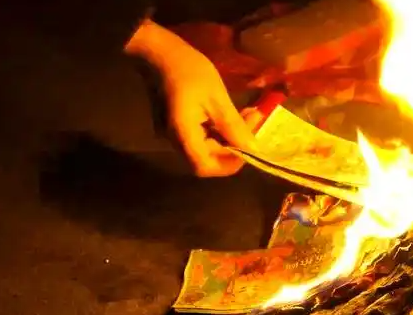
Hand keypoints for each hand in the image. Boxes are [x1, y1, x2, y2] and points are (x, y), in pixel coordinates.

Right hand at [125, 19, 254, 176]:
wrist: (157, 50)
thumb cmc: (187, 69)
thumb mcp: (216, 97)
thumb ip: (234, 126)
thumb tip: (253, 149)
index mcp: (182, 134)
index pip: (205, 167)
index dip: (229, 164)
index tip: (250, 148)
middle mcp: (174, 139)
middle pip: (207, 158)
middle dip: (234, 145)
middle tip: (255, 122)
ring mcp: (173, 133)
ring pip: (206, 147)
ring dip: (229, 137)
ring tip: (249, 115)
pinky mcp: (177, 125)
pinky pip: (200, 136)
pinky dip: (219, 130)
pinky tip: (233, 114)